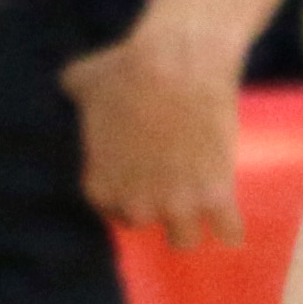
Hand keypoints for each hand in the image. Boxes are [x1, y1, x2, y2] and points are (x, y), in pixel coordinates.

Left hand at [63, 8, 245, 247]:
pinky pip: (228, 232)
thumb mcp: (84, 78)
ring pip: (184, 240)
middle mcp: (138, 203)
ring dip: (190, 226)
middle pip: (145, 222)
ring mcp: (179, 203)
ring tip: (200, 208)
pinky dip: (231, 229)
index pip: (109, 207)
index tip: (136, 180)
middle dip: (155, 205)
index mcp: (103, 184)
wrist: (178, 64)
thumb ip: (73, 88)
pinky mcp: (217, 195)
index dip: (124, 193)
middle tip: (169, 181)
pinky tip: (231, 221)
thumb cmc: (128, 69)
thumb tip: (71, 81)